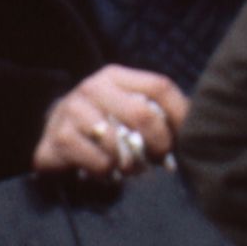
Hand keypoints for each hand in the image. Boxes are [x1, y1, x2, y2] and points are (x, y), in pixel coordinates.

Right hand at [31, 67, 184, 179]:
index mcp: (115, 75)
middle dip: (158, 142)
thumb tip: (192, 128)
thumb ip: (155, 112)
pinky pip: (96, 160)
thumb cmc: (101, 121)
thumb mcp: (126, 107)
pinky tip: (105, 170)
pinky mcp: (56, 138)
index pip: (159, 86)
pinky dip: (107, 170)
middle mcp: (92, 87)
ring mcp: (71, 111)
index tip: (184, 138)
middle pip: (141, 113)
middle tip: (159, 159)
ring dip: (131, 162)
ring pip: (116, 140)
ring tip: (131, 167)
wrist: (54, 134)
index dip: (179, 113)